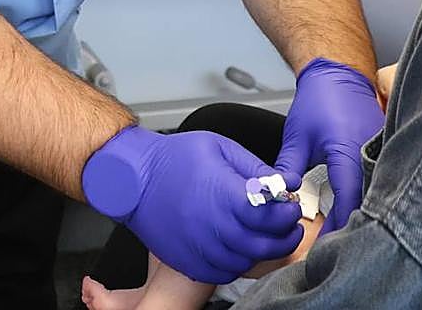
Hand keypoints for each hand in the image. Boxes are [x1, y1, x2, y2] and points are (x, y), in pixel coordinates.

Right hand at [83, 126, 304, 283]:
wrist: (132, 179)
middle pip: (264, 245)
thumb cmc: (173, 159)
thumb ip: (255, 168)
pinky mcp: (188, 262)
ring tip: (263, 233)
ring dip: (262, 250)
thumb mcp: (219, 148)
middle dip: (284, 236)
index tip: (290, 205)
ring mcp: (200, 248)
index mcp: (225, 196)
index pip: (272, 216)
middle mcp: (214, 227)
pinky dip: (237, 263)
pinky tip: (238, 246)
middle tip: (288, 225)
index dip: (287, 213)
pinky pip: (223, 273)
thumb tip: (285, 182)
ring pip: (246, 262)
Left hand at [275, 58, 384, 233]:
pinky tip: (358, 209)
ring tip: (346, 231)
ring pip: (378, 192)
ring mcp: (383, 150)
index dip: (337, 224)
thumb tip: (278, 197)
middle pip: (368, 201)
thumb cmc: (319, 99)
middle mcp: (371, 151)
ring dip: (363, 212)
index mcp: (349, 150)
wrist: (339, 73)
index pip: (348, 199)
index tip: (324, 242)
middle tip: (336, 244)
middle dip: (353, 225)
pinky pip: (381, 180)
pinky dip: (370, 197)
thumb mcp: (296, 136)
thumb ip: (287, 168)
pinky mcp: (386, 150)